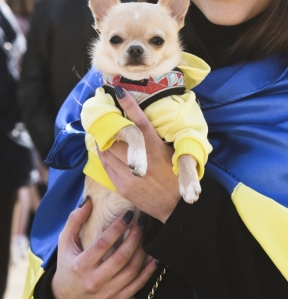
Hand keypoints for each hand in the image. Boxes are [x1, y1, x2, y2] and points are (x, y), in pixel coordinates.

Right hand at [52, 196, 157, 298]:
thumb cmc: (68, 263)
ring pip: (131, 271)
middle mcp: (93, 282)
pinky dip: (148, 272)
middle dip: (135, 237)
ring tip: (147, 235)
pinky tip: (154, 257)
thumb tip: (89, 200)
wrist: (67, 296)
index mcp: (80, 266)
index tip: (129, 214)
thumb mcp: (65, 241)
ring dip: (143, 251)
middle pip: (120, 258)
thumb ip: (75, 220)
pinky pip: (137, 286)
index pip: (103, 244)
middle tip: (142, 222)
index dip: (118, 227)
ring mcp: (105, 293)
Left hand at [98, 90, 180, 222]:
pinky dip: (103, 156)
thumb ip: (152, 141)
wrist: (175, 206)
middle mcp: (142, 158)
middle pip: (117, 136)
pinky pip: (106, 166)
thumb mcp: (169, 153)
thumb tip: (135, 127)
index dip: (128, 104)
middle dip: (109, 126)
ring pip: (108, 151)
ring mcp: (131, 173)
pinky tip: (102, 151)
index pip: (140, 121)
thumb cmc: (174, 175)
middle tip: (102, 117)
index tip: (118, 91)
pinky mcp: (123, 186)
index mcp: (155, 146)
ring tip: (100, 134)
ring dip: (103, 141)